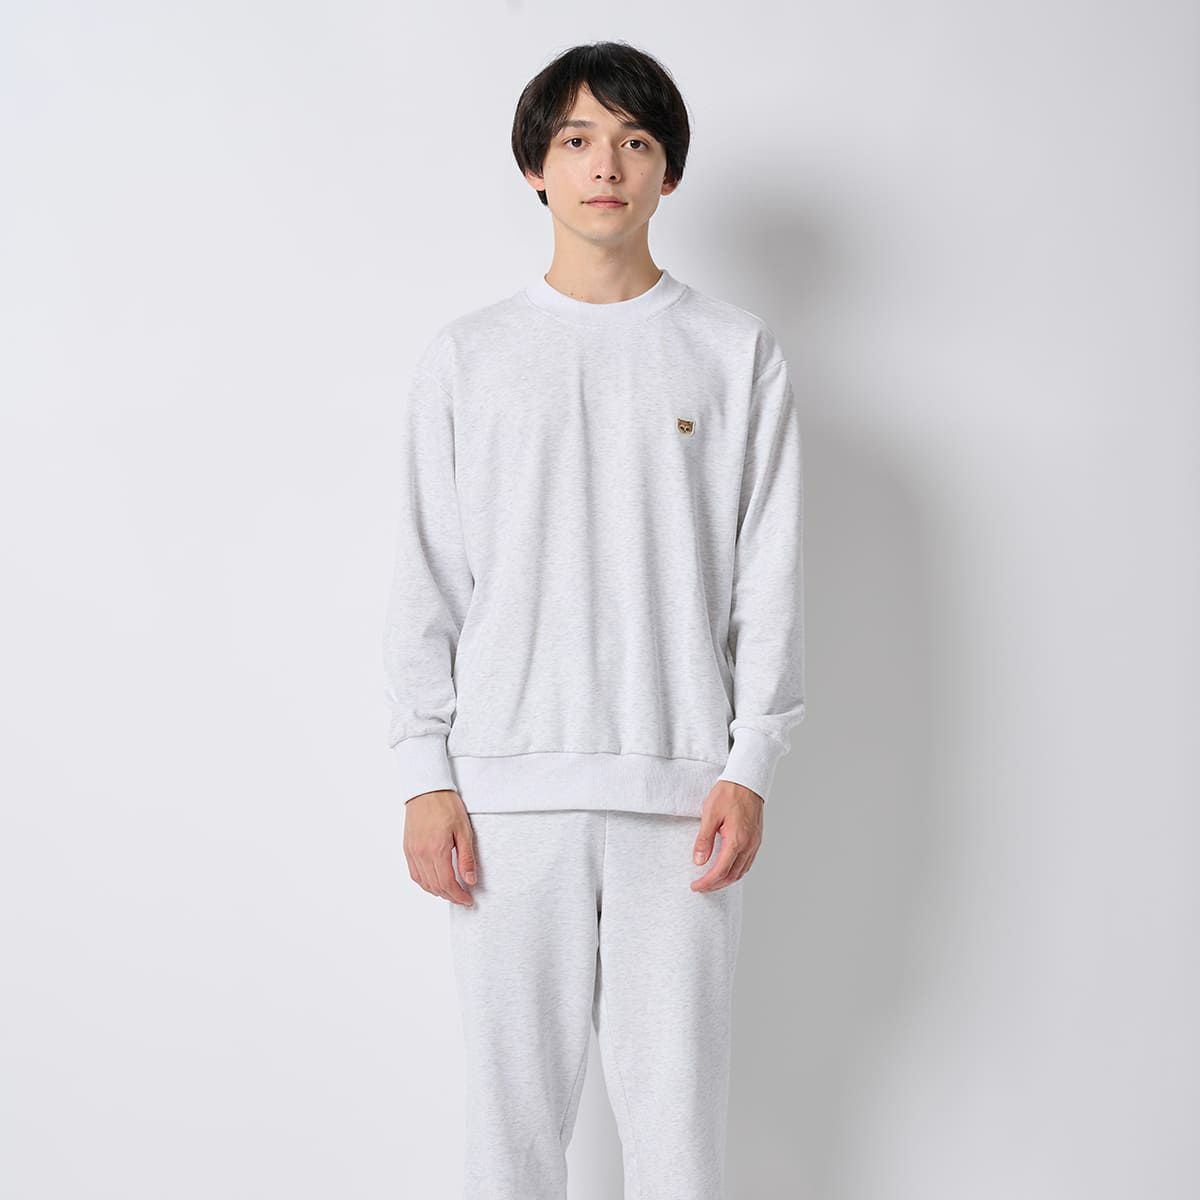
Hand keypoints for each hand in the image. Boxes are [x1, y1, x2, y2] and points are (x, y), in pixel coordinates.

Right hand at [403, 789, 476, 906]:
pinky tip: (435, 882)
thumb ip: (466, 857)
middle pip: (435, 886)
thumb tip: (470, 880)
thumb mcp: (464, 830)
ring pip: (423, 883)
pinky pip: (414, 874)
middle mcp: (421, 854)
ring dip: (438, 892)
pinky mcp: (407, 848)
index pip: (447, 883)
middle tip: (463, 898)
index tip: (468, 900)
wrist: (426, 789)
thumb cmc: (446, 805)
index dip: (458, 896)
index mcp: (436, 850)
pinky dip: (425, 883)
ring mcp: (412, 852)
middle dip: (450, 896)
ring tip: (451, 892)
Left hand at [691, 780, 763, 891]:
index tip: (695, 886)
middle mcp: (749, 845)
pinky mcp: (756, 839)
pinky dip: (736, 872)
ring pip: (741, 872)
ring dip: (726, 880)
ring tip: (711, 882)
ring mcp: (755, 843)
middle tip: (700, 887)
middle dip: (715, 885)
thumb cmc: (728, 793)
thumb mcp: (710, 814)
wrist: (747, 780)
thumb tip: (698, 861)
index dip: (707, 882)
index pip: (720, 871)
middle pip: (732, 876)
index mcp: (737, 840)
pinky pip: (747, 863)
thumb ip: (704, 840)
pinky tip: (726, 870)